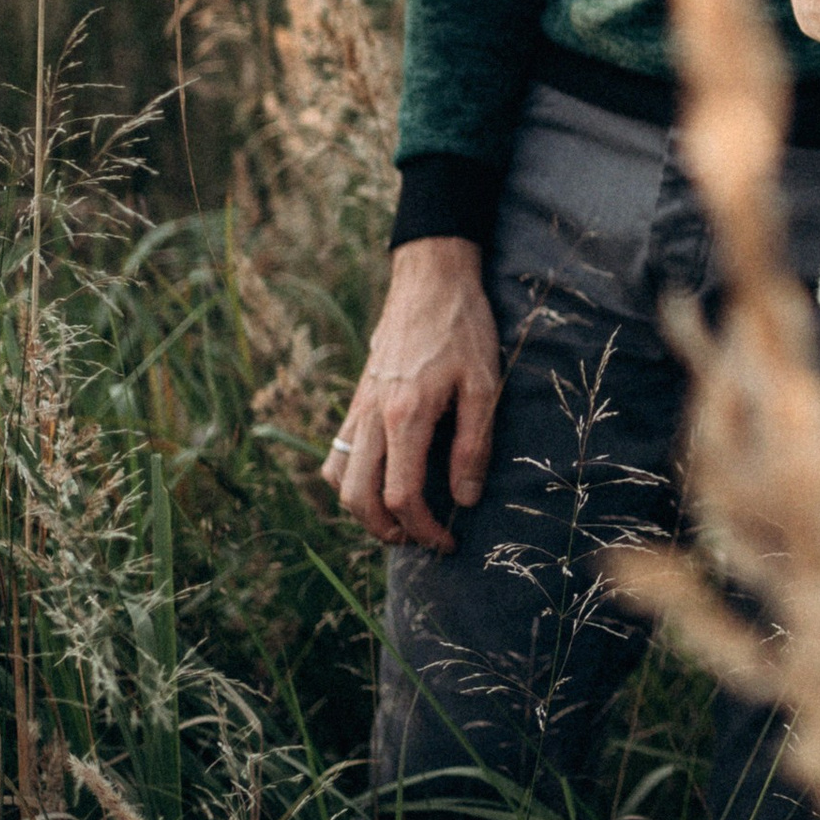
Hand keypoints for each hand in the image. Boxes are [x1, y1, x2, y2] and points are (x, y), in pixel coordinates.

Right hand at [323, 235, 501, 551]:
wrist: (430, 279)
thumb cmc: (463, 328)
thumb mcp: (483, 385)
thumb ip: (474, 445)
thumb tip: (466, 498)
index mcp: (405, 415)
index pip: (401, 495)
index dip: (423, 529)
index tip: (449, 539)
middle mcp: (371, 416)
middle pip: (358, 499)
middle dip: (387, 531)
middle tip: (421, 539)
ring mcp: (357, 408)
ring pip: (338, 480)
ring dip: (362, 511)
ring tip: (399, 520)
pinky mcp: (355, 400)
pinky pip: (336, 455)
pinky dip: (350, 482)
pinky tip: (381, 482)